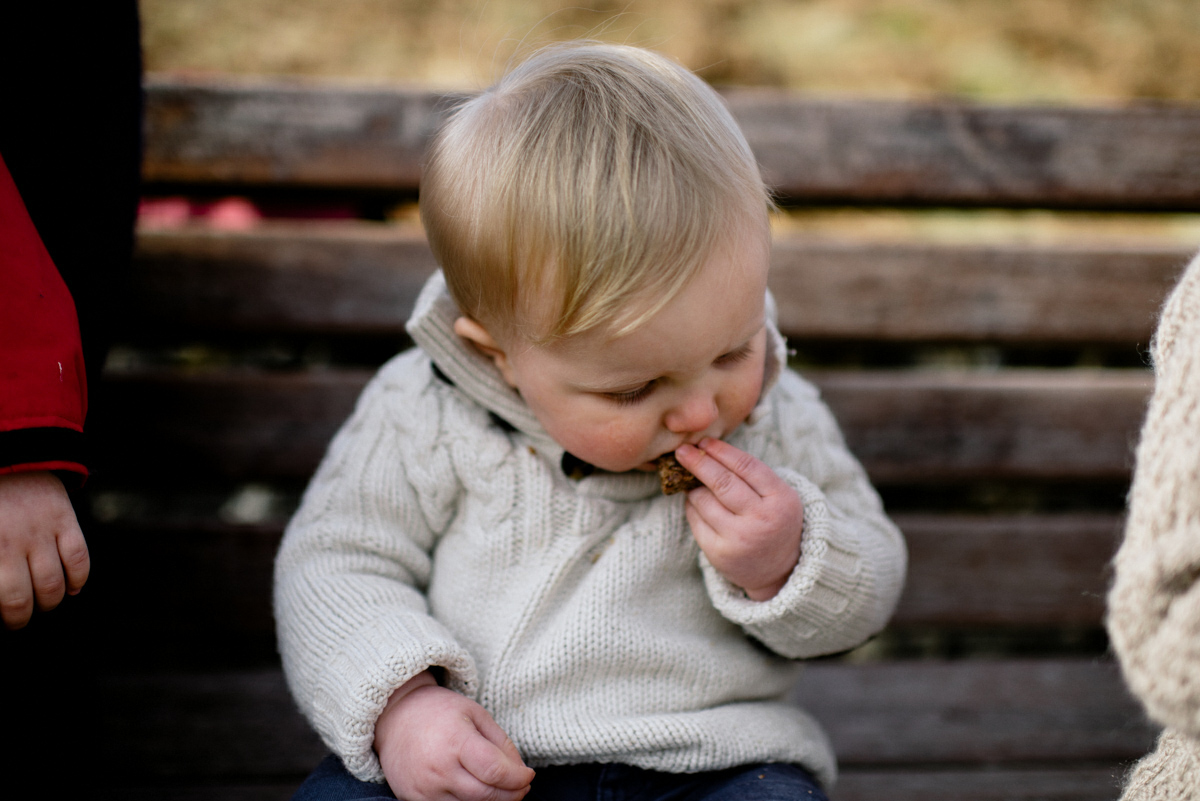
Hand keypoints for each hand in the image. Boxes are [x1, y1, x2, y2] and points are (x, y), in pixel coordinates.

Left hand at [0, 471, 88, 628]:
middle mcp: (13, 543)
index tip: (5, 619)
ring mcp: (41, 532)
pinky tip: (74, 587)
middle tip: (21, 618)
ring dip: (51, 600)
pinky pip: (78, 558)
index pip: (1, 597)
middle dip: (22, 616)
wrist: (7, 452)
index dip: (5, 616)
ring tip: (46, 601)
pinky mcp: (64, 519)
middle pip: (23, 599)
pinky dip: (79, 578)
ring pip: (53, 584)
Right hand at [374, 671, 534, 800]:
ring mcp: (424, 789)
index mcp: (456, 741)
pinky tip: (476, 790)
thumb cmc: (440, 712)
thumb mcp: (476, 714)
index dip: (518, 778)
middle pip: (486, 796)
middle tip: (521, 786)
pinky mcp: (414, 800)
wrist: (395, 718)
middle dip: (512, 795)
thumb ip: (501, 743)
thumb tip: (520, 773)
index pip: (496, 771)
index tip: (528, 775)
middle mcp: (438, 769)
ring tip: (499, 787)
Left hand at [676, 439, 803, 600]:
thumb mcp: (778, 496)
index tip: (704, 442)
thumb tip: (706, 450)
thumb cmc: (774, 521)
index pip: (746, 466)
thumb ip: (752, 475)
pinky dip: (691, 506)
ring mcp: (738, 538)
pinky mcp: (719, 552)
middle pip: (722, 482)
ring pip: (704, 500)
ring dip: (693, 487)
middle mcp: (761, 519)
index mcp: (781, 499)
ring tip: (691, 481)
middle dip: (698, 462)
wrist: (779, 569)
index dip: (721, 450)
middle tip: (682, 450)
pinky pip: (695, 520)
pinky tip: (694, 502)